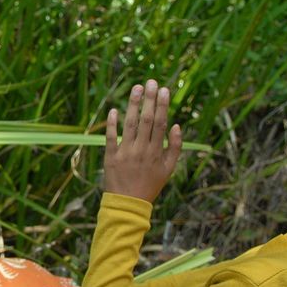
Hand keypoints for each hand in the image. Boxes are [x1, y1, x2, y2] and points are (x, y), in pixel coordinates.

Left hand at [104, 79, 182, 203]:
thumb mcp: (168, 169)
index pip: (161, 123)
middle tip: (150, 81)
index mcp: (156, 152)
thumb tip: (176, 125)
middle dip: (149, 99)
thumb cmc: (150, 185)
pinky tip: (114, 110)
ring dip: (133, 105)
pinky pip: (110, 138)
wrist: (128, 204)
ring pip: (130, 125)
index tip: (164, 89)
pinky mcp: (110, 157)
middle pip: (147, 120)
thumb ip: (174, 147)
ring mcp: (125, 152)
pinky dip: (112, 124)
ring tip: (136, 88)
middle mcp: (141, 150)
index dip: (162, 105)